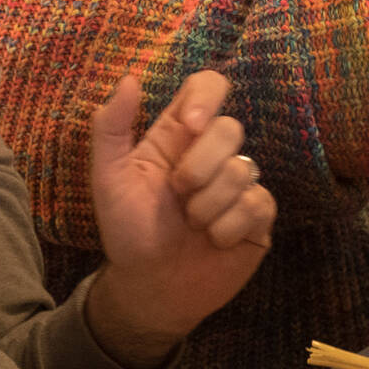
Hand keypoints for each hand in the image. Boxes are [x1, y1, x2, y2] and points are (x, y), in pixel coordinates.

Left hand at [83, 71, 276, 368]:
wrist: (149, 289)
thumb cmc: (128, 231)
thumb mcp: (109, 179)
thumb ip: (111, 128)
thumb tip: (129, 78)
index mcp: (178, 135)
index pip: (207, 86)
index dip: (206, 97)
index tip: (191, 125)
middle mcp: (213, 153)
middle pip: (230, 127)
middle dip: (199, 167)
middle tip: (178, 195)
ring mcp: (239, 183)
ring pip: (242, 169)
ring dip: (207, 205)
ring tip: (191, 225)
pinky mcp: (258, 216)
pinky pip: (258, 203)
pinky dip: (228, 227)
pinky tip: (214, 240)